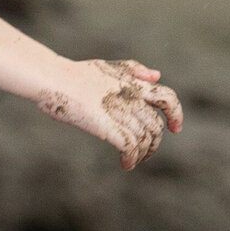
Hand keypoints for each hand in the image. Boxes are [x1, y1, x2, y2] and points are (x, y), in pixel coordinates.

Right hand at [36, 56, 183, 169]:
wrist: (53, 78)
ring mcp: (121, 111)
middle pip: (156, 125)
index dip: (175, 114)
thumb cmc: (74, 73)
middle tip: (147, 153)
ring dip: (143, 153)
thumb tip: (156, 75)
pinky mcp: (108, 125)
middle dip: (155, 143)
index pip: (168, 98)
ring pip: (145, 138)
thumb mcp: (108, 66)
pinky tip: (125, 164)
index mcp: (134, 83)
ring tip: (134, 160)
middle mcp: (132, 97)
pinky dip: (131, 158)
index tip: (175, 128)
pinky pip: (130, 147)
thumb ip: (133, 69)